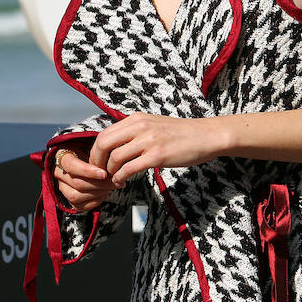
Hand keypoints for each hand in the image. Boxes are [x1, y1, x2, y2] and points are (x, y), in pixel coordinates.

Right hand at [54, 148, 116, 212]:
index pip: (71, 166)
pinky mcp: (68, 200)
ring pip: (76, 196)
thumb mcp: (91, 147)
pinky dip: (95, 201)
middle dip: (100, 184)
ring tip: (111, 186)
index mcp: (61, 157)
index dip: (88, 171)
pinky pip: (80, 206)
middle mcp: (58, 173)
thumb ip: (97, 153)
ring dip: (98, 193)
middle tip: (115, 180)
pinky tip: (105, 193)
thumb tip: (111, 161)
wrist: (84, 160)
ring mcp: (62, 188)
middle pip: (77, 183)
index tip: (104, 173)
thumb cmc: (89, 152)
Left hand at [90, 113, 225, 186]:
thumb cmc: (180, 134)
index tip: (98, 164)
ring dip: (109, 173)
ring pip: (114, 158)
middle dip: (97, 162)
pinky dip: (120, 178)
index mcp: (136, 119)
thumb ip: (134, 132)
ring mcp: (148, 140)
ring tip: (114, 180)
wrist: (206, 136)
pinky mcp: (157, 155)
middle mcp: (139, 126)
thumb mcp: (154, 125)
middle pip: (103, 144)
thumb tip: (115, 146)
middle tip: (100, 175)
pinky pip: (129, 169)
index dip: (96, 152)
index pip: (104, 134)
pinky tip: (123, 183)